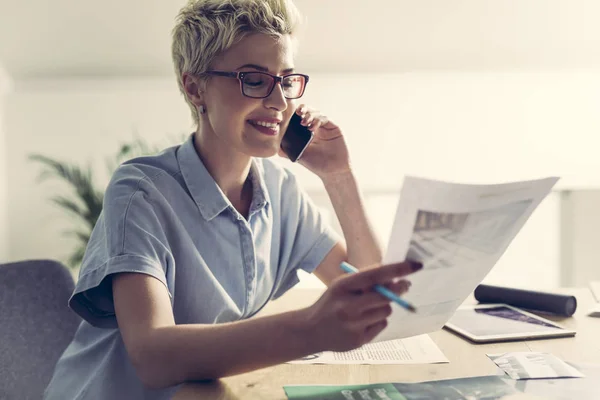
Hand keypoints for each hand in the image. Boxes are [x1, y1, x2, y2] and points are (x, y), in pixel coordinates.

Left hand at [279, 105, 349, 178]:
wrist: (333, 172)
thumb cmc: (317, 164)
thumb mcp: (299, 156)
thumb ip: (288, 151)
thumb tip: (275, 147)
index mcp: (307, 132)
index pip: (300, 117)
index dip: (295, 114)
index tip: (289, 115)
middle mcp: (317, 127)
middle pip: (309, 111)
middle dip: (303, 109)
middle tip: (298, 113)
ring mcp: (326, 127)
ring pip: (317, 113)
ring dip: (309, 114)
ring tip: (304, 123)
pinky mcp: (334, 128)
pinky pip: (325, 118)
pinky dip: (318, 120)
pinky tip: (312, 128)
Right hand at [300, 261, 421, 352]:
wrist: (311, 330)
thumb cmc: (332, 303)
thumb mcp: (342, 286)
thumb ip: (365, 280)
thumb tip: (396, 276)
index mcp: (343, 286)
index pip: (375, 275)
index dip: (397, 269)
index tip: (416, 265)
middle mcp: (348, 306)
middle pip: (385, 296)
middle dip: (398, 289)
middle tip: (405, 285)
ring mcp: (353, 325)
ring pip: (385, 311)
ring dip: (383, 307)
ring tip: (369, 308)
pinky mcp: (359, 340)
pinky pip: (382, 325)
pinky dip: (378, 321)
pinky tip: (363, 321)